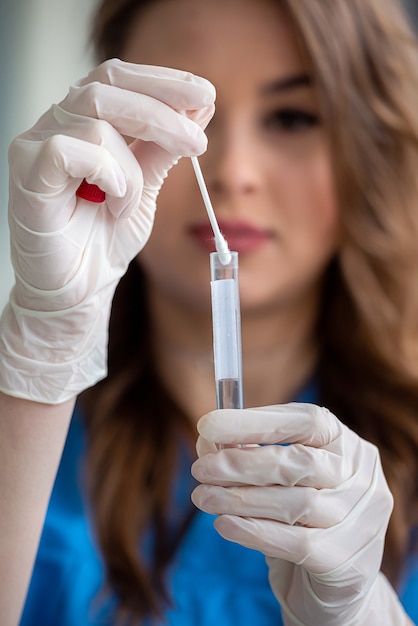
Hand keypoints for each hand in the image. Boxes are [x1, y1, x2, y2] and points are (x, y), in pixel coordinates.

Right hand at [0, 59, 214, 403]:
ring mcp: (37, 146)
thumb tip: (199, 109)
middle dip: (162, 108)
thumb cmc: (104, 239)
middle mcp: (57, 124)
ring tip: (131, 202)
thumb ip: (163, 149)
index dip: (163, 81)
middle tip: (198, 140)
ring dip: (131, 165)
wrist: (79, 290)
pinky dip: (106, 175)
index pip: (119, 77)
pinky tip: (111, 204)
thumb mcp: (144, 188)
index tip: (206, 95)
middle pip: (107, 85)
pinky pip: (68, 149)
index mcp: (84, 122)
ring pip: (95, 118)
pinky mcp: (27, 175)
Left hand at [191, 403, 408, 624]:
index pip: (307, 420)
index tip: (208, 424)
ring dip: (239, 498)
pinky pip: (295, 542)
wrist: (331, 586)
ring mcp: (361, 522)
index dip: (255, 420)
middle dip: (242, 463)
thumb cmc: (300, 519)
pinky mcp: (347, 562)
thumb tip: (207, 439)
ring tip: (202, 497)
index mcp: (349, 446)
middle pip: (300, 462)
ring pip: (295, 503)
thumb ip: (248, 454)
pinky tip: (223, 524)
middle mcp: (362, 479)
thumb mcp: (278, 480)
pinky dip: (253, 531)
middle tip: (200, 469)